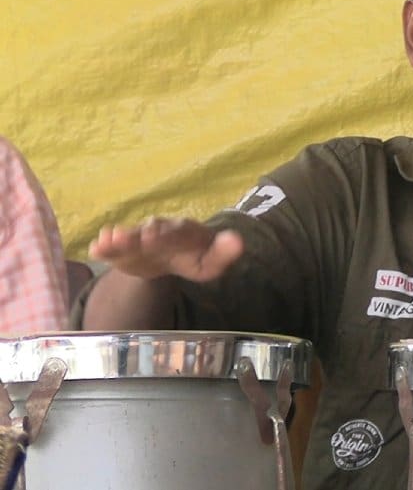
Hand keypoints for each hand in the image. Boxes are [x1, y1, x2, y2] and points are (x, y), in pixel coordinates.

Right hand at [89, 217, 243, 282]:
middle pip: (147, 231)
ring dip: (118, 239)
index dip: (163, 235)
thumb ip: (223, 252)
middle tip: (122, 238)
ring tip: (106, 241)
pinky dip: (105, 247)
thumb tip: (238, 241)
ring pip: (128, 237)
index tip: (152, 239)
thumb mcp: (210, 261)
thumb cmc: (193, 258)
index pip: (175, 232)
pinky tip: (96, 248)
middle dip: (135, 235)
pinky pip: (114, 247)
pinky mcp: (124, 249)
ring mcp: (139, 238)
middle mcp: (159, 230)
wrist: (170, 258)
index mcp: (183, 231)